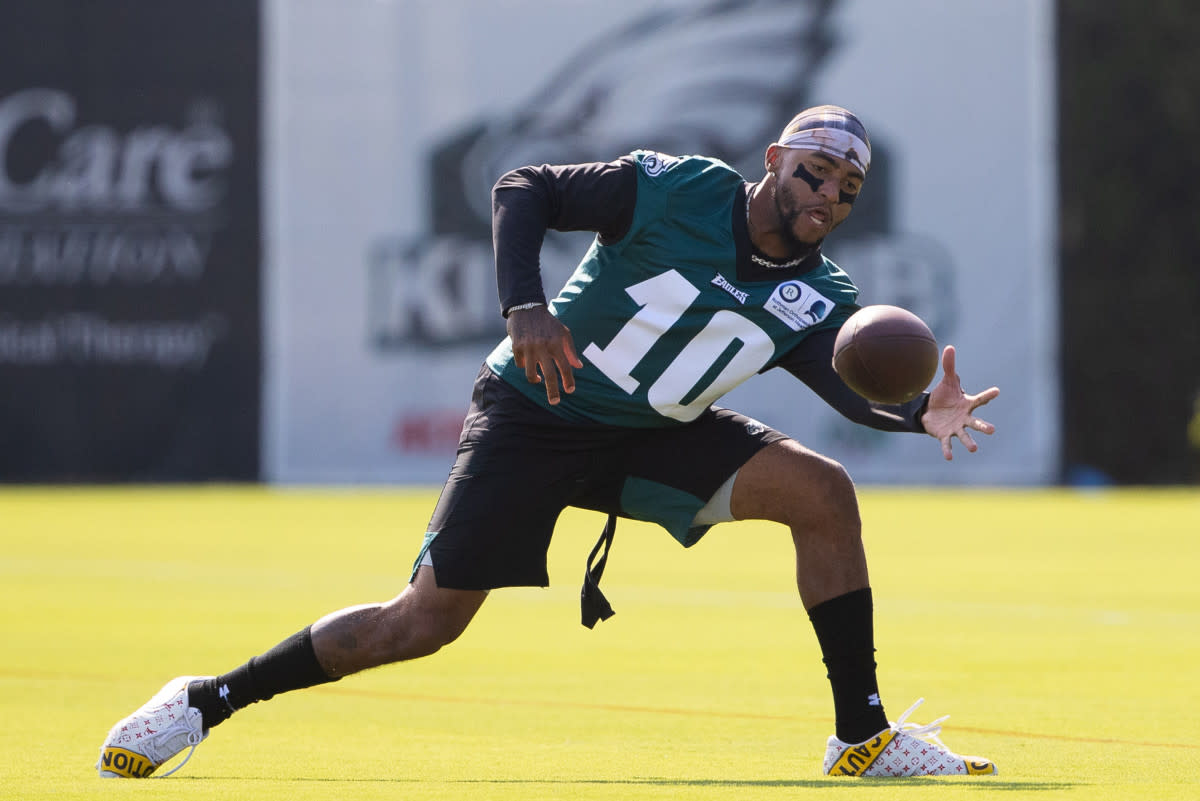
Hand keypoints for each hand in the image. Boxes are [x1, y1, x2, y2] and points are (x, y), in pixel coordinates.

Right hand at [507, 305, 583, 404]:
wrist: (526, 307)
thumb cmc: (548, 322)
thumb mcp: (563, 332)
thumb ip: (570, 350)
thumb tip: (579, 366)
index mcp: (556, 343)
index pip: (565, 366)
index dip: (568, 380)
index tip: (570, 390)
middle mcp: (543, 346)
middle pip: (549, 375)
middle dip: (552, 391)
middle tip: (555, 402)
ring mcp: (528, 347)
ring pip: (530, 374)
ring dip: (535, 378)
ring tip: (537, 378)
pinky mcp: (516, 347)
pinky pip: (520, 364)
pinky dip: (524, 365)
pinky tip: (526, 359)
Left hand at [920, 345, 999, 460]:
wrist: (930, 411)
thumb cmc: (944, 396)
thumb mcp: (947, 381)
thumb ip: (949, 366)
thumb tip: (949, 347)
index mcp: (967, 404)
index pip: (980, 399)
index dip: (988, 395)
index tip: (997, 391)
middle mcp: (964, 418)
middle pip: (976, 422)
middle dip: (983, 426)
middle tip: (992, 430)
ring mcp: (955, 428)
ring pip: (964, 436)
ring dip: (969, 442)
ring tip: (974, 449)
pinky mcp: (944, 435)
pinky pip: (947, 444)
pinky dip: (948, 450)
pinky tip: (949, 457)